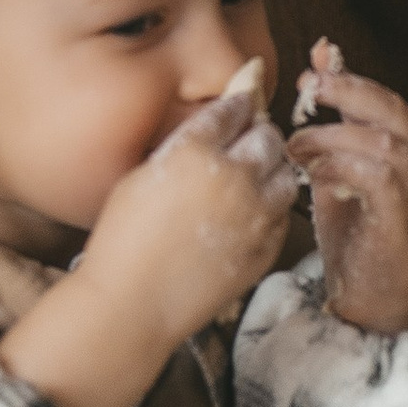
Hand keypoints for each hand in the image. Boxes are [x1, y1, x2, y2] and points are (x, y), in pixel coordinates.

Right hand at [3, 65, 298, 406]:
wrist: (132, 305)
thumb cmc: (122, 241)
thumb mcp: (141, 176)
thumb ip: (181, 145)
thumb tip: (207, 128)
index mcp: (197, 152)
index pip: (235, 108)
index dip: (239, 102)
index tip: (240, 102)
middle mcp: (235, 177)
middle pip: (268, 136)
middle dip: (258, 132)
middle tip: (247, 139)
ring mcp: (256, 215)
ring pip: (286, 174)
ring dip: (272, 169)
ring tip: (253, 176)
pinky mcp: (265, 248)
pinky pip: (283, 215)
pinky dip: (272, 207)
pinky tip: (252, 212)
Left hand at [285, 45, 407, 333]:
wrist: (374, 304)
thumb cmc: (355, 236)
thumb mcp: (338, 172)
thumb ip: (331, 127)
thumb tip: (315, 71)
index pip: (386, 100)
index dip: (350, 80)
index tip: (310, 72)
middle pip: (393, 112)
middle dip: (348, 92)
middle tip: (308, 89)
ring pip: (386, 143)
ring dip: (335, 135)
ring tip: (295, 144)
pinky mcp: (401, 222)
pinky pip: (380, 180)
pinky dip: (343, 167)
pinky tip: (313, 173)